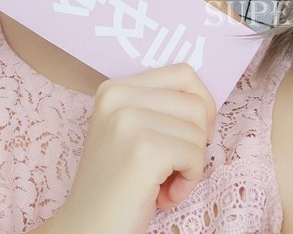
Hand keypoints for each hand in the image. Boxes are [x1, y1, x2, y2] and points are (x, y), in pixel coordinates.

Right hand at [50, 63, 215, 233]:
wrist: (87, 229)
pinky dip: (189, 183)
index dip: (199, 107)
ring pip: (199, 131)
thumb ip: (158, 107)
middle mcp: (118, 96)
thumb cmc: (116, 185)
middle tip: (172, 166)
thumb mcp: (129, 130)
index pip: (183, 74)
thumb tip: (206, 102)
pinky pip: (196, 157)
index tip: (187, 135)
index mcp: (114, 87)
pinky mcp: (145, 150)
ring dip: (191, 164)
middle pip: (196, 104)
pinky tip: (162, 197)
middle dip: (196, 141)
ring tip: (163, 182)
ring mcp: (129, 121)